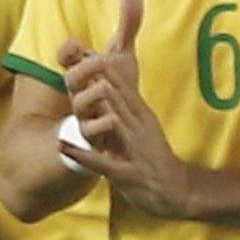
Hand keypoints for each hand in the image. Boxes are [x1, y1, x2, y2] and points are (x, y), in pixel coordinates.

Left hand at [59, 0, 191, 218]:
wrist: (176, 191)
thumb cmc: (154, 158)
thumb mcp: (144, 127)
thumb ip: (128, 108)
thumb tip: (110, 86)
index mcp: (141, 116)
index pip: (124, 87)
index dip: (105, 68)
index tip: (85, 49)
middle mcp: (138, 128)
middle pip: (118, 98)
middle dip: (98, 78)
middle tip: (77, 58)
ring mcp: (134, 150)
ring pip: (114, 123)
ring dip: (96, 108)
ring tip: (75, 92)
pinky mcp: (127, 174)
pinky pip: (102, 163)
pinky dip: (83, 154)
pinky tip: (63, 146)